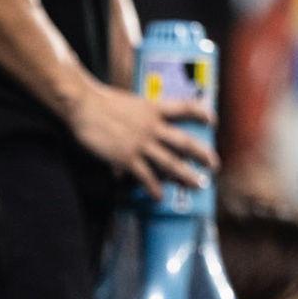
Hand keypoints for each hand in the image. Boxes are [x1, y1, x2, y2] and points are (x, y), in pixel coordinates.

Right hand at [66, 79, 217, 196]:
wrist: (84, 106)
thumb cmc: (101, 102)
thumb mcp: (128, 104)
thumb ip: (137, 118)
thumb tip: (138, 131)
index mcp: (153, 109)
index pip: (185, 108)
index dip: (202, 113)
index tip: (212, 120)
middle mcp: (152, 127)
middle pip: (185, 142)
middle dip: (202, 154)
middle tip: (213, 165)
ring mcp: (141, 144)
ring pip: (171, 162)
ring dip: (186, 175)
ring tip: (197, 184)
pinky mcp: (127, 158)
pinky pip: (146, 176)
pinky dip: (154, 188)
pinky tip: (159, 196)